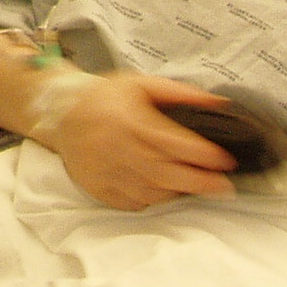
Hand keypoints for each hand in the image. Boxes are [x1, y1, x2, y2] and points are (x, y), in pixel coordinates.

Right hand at [38, 72, 240, 209]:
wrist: (60, 114)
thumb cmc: (105, 98)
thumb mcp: (140, 84)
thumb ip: (179, 93)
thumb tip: (218, 103)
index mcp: (130, 121)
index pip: (174, 143)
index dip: (204, 155)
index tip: (226, 160)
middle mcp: (118, 150)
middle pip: (168, 173)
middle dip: (202, 182)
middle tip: (225, 186)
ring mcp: (108, 174)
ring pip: (154, 191)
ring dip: (180, 191)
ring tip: (197, 185)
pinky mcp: (102, 190)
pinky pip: (137, 202)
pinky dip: (156, 199)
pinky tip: (166, 189)